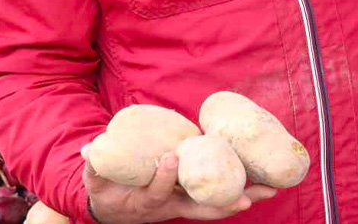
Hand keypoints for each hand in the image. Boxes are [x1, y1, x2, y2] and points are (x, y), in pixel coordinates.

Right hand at [81, 146, 276, 223]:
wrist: (112, 210)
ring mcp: (183, 204)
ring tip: (268, 190)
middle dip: (223, 203)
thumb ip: (93, 165)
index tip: (170, 158)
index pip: (157, 191)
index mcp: (145, 201)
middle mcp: (169, 206)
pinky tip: (261, 186)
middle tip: (247, 198)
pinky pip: (217, 198)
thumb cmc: (106, 190)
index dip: (164, 177)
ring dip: (241, 198)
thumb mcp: (95, 179)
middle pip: (199, 208)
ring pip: (215, 205)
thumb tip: (89, 148)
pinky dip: (238, 193)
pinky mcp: (191, 198)